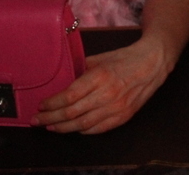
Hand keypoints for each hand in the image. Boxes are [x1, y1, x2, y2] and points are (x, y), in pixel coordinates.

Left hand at [34, 38, 169, 133]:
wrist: (152, 64)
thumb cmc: (125, 59)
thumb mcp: (99, 58)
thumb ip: (80, 71)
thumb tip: (62, 81)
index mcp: (99, 76)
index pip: (68, 96)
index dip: (51, 104)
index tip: (41, 106)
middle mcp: (107, 94)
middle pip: (72, 113)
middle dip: (50, 118)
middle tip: (37, 120)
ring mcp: (116, 108)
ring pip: (82, 124)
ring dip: (63, 127)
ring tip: (51, 126)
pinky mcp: (123, 117)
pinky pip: (98, 129)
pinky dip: (83, 130)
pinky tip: (73, 128)